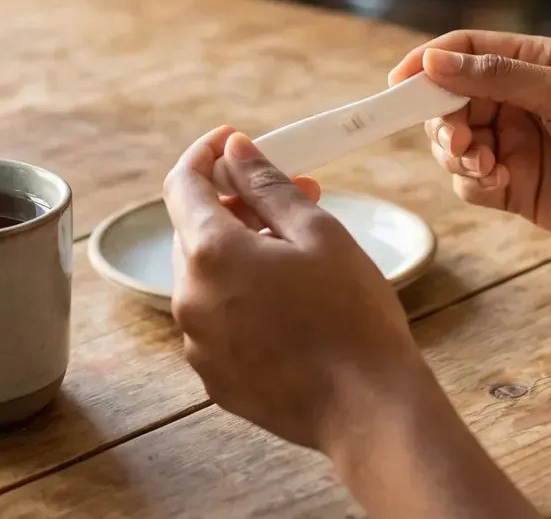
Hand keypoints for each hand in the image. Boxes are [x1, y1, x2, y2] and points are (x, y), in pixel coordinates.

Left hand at [162, 127, 441, 451]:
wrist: (368, 410)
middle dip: (235, 206)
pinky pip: (217, 321)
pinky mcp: (215, 378)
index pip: (181, 185)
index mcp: (210, 256)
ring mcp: (198, 345)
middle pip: (193, 232)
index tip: (231, 141)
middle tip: (291, 198)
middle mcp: (190, 300)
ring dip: (240, 254)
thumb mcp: (318, 234)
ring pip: (206, 278)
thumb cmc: (352, 316)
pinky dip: (242, 300)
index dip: (205, 154)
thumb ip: (267, 186)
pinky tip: (290, 304)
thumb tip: (234, 151)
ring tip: (298, 255)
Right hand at [390, 31, 550, 260]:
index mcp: (535, 64)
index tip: (399, 82)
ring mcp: (517, 145)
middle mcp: (520, 102)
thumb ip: (497, 77)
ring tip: (483, 163)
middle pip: (450, 100)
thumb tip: (435, 62)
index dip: (430, 63)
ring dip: (455, 152)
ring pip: (455, 143)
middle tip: (455, 138)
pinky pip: (471, 182)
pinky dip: (473, 182)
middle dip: (441, 118)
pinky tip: (499, 183)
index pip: (467, 51)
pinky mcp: (517, 188)